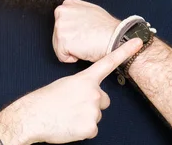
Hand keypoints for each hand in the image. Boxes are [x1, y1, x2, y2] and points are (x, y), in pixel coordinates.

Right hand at [19, 38, 142, 143]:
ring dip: (85, 117)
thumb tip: (92, 94)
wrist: (33, 116)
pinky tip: (69, 125)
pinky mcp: (90, 127)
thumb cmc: (46, 100)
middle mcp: (93, 92)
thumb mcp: (66, 84)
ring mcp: (93, 110)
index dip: (125, 51)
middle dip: (92, 104)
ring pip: (96, 115)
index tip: (138, 41)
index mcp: (86, 79)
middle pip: (103, 100)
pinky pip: (92, 130)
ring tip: (67, 115)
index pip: (109, 62)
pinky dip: (81, 130)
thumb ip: (83, 85)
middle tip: (73, 106)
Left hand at [53, 0, 119, 62]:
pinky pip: (62, 56)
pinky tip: (84, 49)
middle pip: (58, 35)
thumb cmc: (106, 27)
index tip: (84, 32)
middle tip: (86, 38)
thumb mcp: (90, 10)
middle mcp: (61, 13)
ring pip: (59, 46)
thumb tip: (73, 18)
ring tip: (86, 43)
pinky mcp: (62, 41)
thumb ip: (77, 12)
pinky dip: (73, 58)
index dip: (73, 32)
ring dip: (71, 49)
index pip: (62, 24)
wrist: (114, 37)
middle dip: (70, 41)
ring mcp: (60, 26)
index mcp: (67, 4)